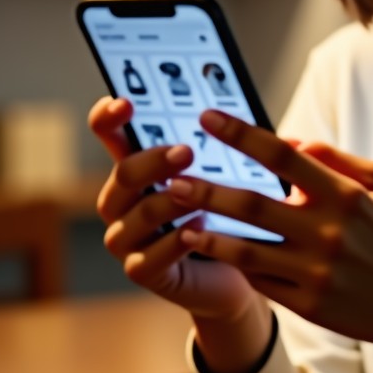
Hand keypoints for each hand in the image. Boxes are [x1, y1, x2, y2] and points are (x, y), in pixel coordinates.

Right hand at [88, 96, 257, 322]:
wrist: (235, 268)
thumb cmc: (228, 209)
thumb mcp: (228, 173)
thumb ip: (231, 149)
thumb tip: (265, 128)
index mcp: (139, 166)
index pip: (109, 134)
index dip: (108, 118)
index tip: (125, 102)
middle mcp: (122, 200)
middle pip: (124, 173)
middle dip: (155, 161)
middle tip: (188, 152)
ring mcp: (126, 237)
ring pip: (140, 214)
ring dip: (172, 202)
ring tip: (203, 197)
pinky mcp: (140, 270)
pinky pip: (149, 258)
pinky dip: (174, 243)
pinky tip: (198, 230)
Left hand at [168, 110, 372, 358]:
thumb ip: (336, 158)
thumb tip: (291, 141)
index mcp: (345, 194)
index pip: (283, 155)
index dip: (241, 134)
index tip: (208, 118)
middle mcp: (326, 231)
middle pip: (253, 204)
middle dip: (208, 189)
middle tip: (171, 177)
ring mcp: (314, 271)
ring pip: (245, 249)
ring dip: (206, 233)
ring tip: (176, 219)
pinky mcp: (307, 304)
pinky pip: (259, 281)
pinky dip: (232, 265)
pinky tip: (207, 252)